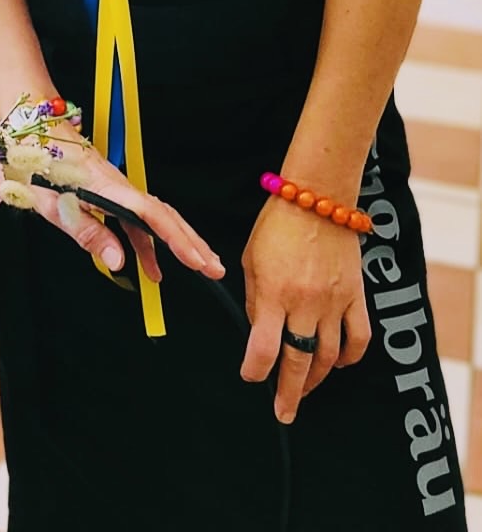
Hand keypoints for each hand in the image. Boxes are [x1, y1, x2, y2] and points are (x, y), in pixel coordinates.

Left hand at [28, 140, 224, 282]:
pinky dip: (150, 243)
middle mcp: (119, 186)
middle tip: (214, 269)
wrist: (31, 132)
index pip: (152, 216)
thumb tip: (118, 262)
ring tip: (200, 266)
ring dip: (179, 241)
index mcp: (107, 188)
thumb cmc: (37, 163)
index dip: (177, 240)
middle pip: (165, 215)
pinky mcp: (110, 193)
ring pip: (157, 216)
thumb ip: (88, 233)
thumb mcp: (53, 205)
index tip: (197, 261)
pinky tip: (152, 265)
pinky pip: (138, 220)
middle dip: (192, 242)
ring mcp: (117, 189)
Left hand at [240, 198, 370, 422]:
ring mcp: (335, 301)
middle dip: (289, 393)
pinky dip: (349, 358)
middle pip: (299, 362)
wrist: (317, 197)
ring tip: (304, 388)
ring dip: (315, 378)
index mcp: (274, 292)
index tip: (251, 377)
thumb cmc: (277, 225)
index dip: (256, 370)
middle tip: (283, 413)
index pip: (264, 348)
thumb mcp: (251, 259)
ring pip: (329, 357)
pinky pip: (359, 339)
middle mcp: (306, 302)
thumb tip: (262, 333)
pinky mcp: (356, 296)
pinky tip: (338, 364)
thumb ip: (256, 300)